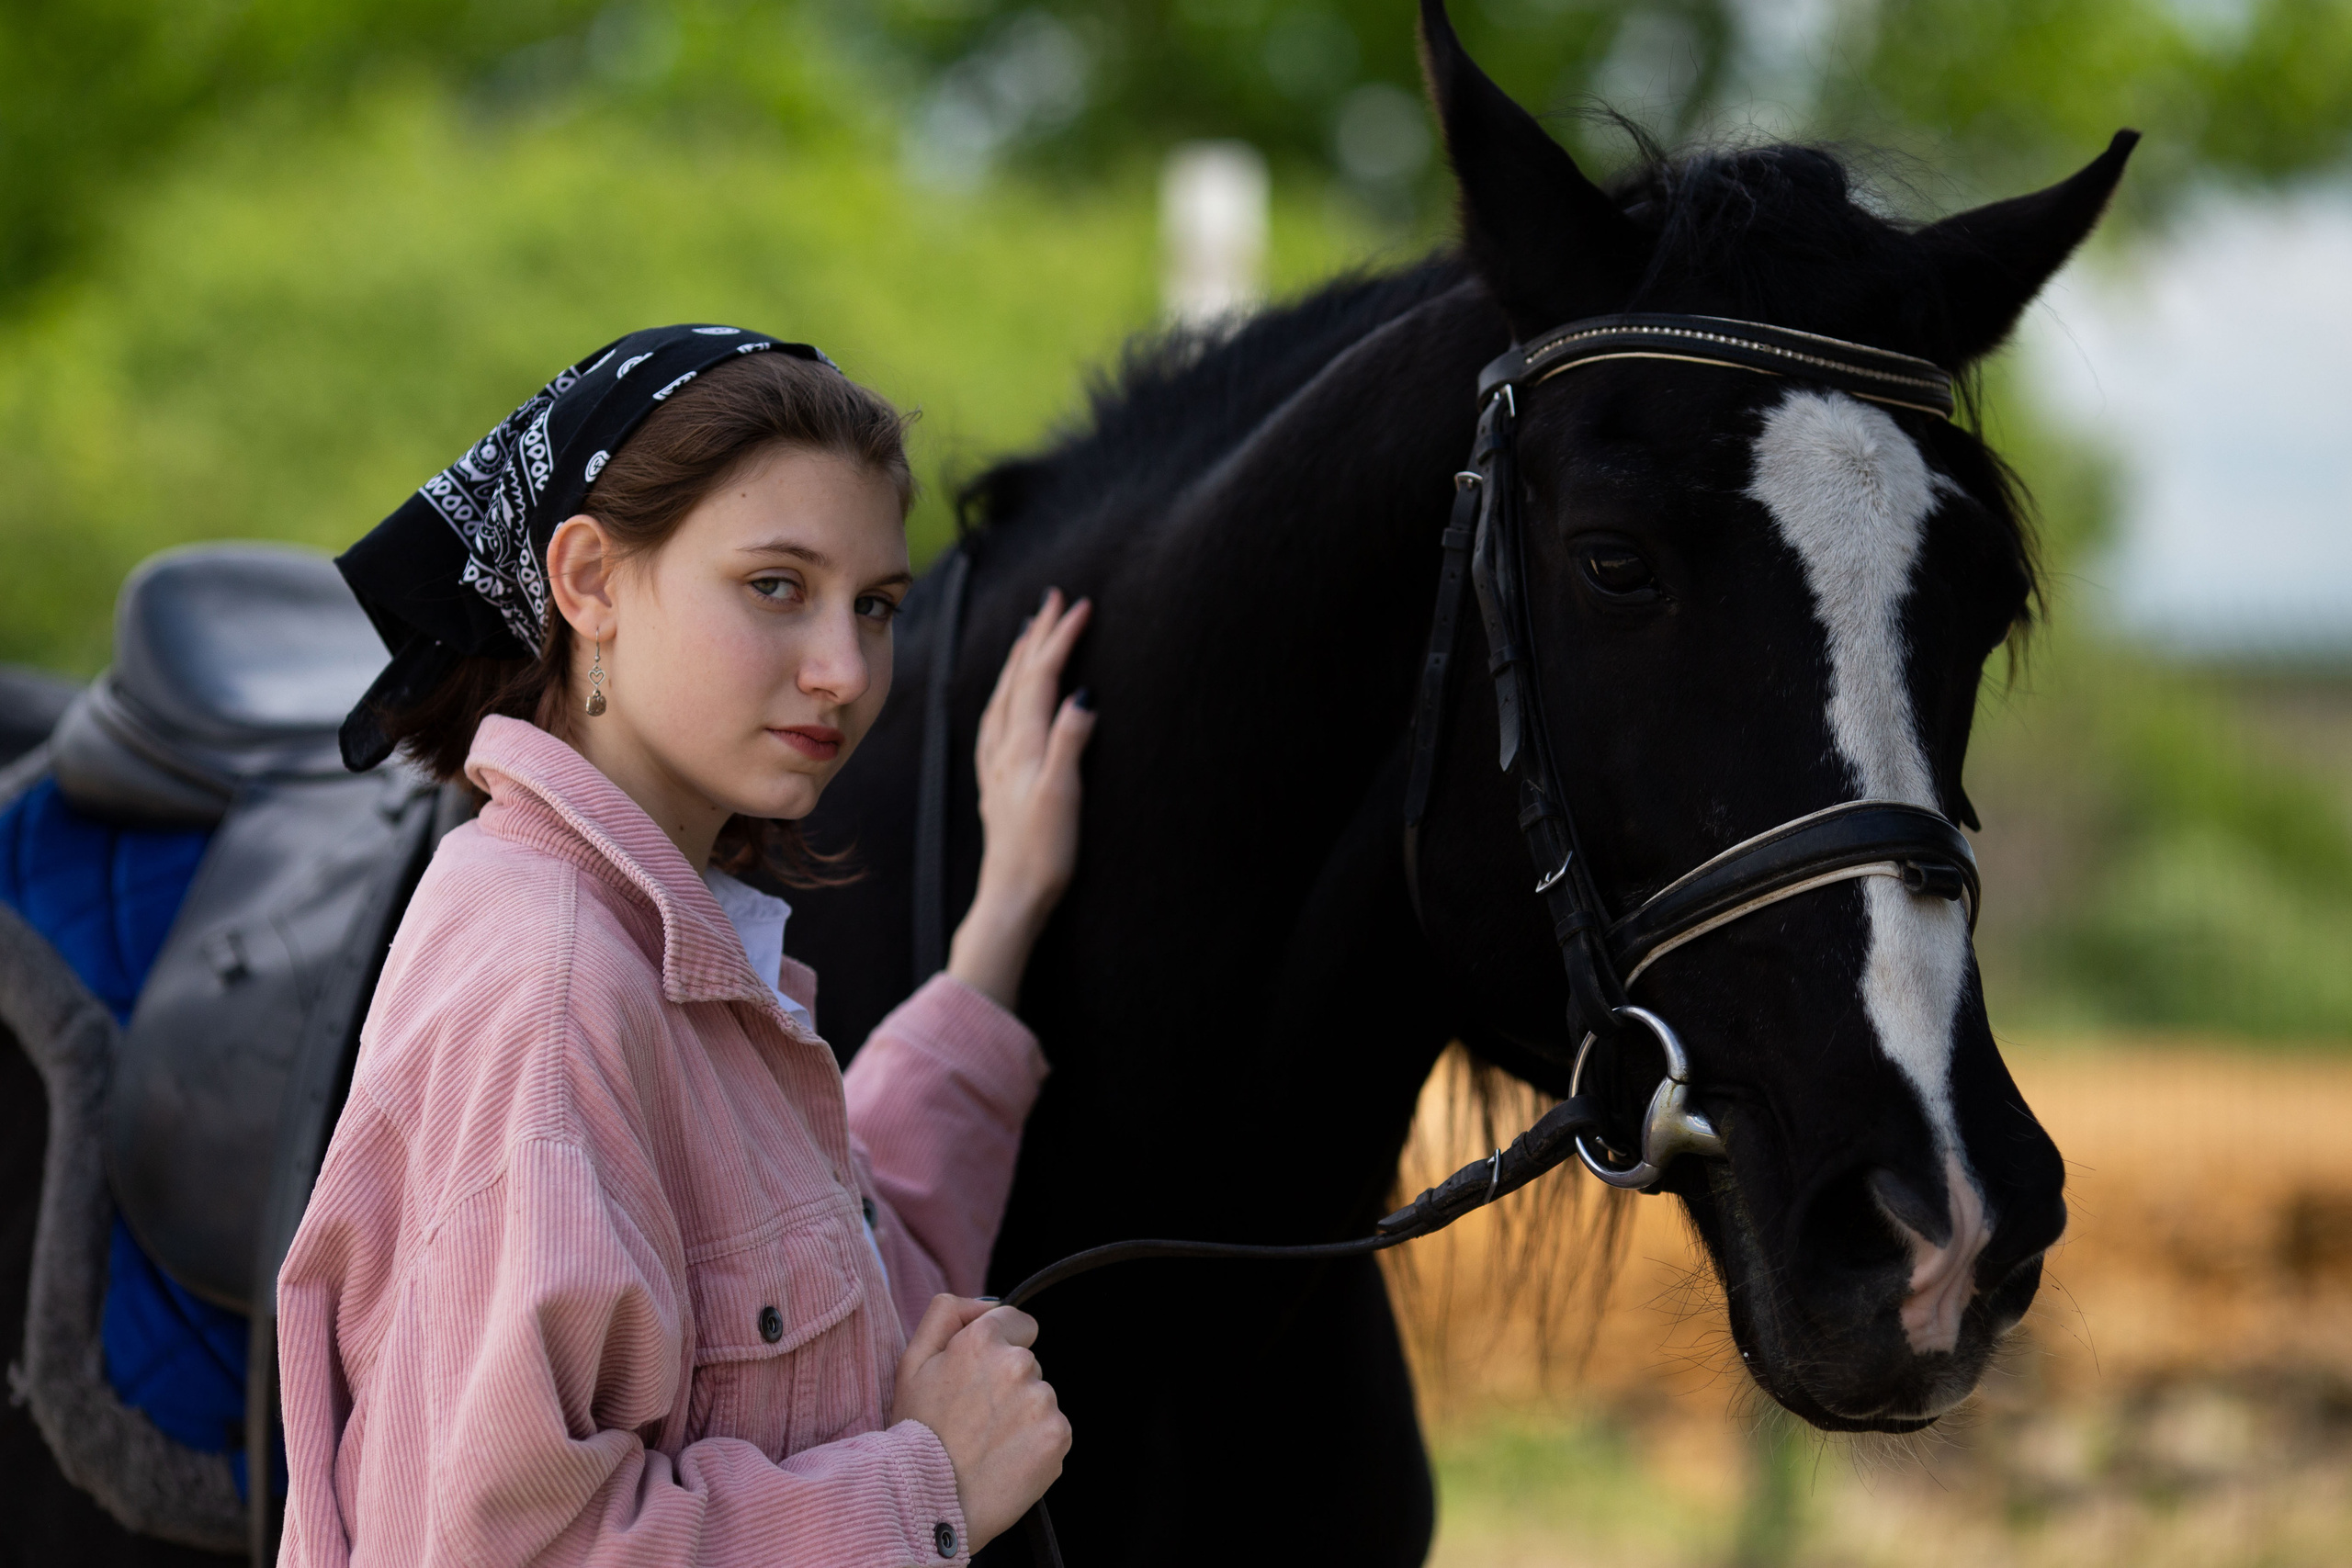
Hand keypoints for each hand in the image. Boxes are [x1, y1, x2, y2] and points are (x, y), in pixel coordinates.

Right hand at [891, 1295, 1071, 1550]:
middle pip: (1028, 1364)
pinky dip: (1035, 1444)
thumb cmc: (916, 1431)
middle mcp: (1019, 1363)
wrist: (928, 1501)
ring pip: (1039, 1398)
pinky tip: (1005, 1460)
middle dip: (1007, 1384)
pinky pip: (1053, 1430)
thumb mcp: (911, 1361)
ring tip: (987, 1443)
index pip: (1019, 1322)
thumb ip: (947, 1313)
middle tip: (974, 1418)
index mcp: (983, 1339)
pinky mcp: (1058, 1436)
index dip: (998, 1348)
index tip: (981, 1377)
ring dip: (1022, 1416)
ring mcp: (1042, 1401)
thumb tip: (986, 1304)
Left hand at [947, 588, 1095, 1008]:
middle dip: (1038, 636)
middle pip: (1019, 677)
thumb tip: (1083, 693)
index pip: (1041, 678)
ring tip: (1032, 634)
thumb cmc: (1042, 853)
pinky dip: (1007, 693)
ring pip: (1005, 695)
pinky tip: (1008, 698)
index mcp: (1021, 745)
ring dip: (1020, 659)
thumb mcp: (1062, 796)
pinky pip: (997, 720)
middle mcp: (1003, 748)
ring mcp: (997, 765)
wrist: (1010, 897)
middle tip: (1054, 599)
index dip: (1060, 639)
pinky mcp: (997, 782)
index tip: (1080, 605)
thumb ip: (1070, 742)